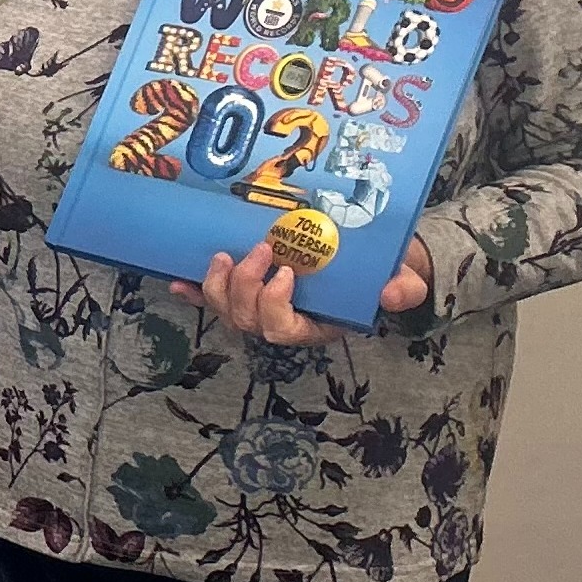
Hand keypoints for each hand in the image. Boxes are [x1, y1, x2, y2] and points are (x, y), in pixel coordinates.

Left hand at [170, 237, 433, 345]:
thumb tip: (392, 293)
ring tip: (223, 255)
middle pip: (246, 319)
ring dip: (216, 284)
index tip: (286, 274)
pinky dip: (193, 292)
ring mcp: (259, 306)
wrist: (373, 261)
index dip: (275, 305)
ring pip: (225, 309)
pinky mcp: (244, 289)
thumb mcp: (404, 279)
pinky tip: (176, 281)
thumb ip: (403, 289)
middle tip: (257, 251)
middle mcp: (282, 321)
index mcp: (314, 325)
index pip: (283, 330)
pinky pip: (211, 298)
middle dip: (244, 286)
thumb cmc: (383, 273)